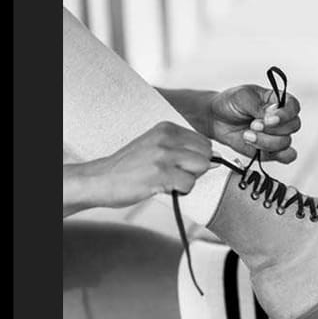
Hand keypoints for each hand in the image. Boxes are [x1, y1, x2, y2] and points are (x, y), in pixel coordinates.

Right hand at [71, 122, 212, 210]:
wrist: (99, 179)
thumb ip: (185, 151)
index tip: (179, 165)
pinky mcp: (160, 173)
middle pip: (207, 155)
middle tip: (173, 174)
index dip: (197, 159)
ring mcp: (163, 154)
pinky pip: (189, 184)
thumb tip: (217, 159)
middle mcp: (166, 137)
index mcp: (166, 128)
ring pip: (201, 168)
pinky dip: (179, 191)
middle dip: (196, 169)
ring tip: (166, 180)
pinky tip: (161, 187)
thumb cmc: (129, 167)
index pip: (205, 142)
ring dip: (187, 180)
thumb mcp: (157, 148)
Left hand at [204, 84, 300, 162]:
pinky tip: (260, 149)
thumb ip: (259, 105)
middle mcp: (281, 119)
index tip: (269, 119)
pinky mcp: (272, 150)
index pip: (293, 107)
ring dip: (265, 141)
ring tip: (248, 135)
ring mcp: (277, 136)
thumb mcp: (243, 96)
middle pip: (293, 126)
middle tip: (253, 125)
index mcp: (277, 101)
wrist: (216, 119)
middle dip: (271, 129)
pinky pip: (286, 157)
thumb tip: (271, 115)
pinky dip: (277, 155)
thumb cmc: (230, 103)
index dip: (285, 114)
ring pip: (286, 143)